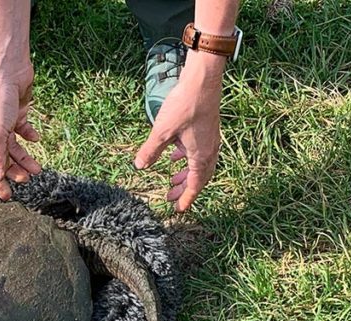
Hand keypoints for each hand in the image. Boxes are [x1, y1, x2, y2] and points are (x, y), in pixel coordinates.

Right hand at [0, 64, 41, 199]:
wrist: (8, 69)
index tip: (7, 196)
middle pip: (1, 158)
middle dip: (13, 171)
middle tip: (27, 180)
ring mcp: (3, 122)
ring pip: (14, 147)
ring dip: (25, 158)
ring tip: (37, 169)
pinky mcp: (16, 113)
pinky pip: (22, 130)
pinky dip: (29, 136)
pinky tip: (36, 139)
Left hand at [134, 50, 224, 211]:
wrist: (202, 81)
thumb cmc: (185, 105)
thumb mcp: (162, 131)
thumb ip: (151, 151)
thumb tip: (140, 167)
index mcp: (200, 156)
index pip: (194, 185)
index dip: (186, 198)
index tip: (178, 209)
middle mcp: (209, 150)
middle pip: (199, 177)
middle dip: (185, 189)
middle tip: (170, 197)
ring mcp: (210, 139)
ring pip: (200, 164)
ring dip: (187, 174)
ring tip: (173, 179)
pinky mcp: (207, 129)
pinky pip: (199, 151)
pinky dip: (187, 158)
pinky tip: (175, 154)